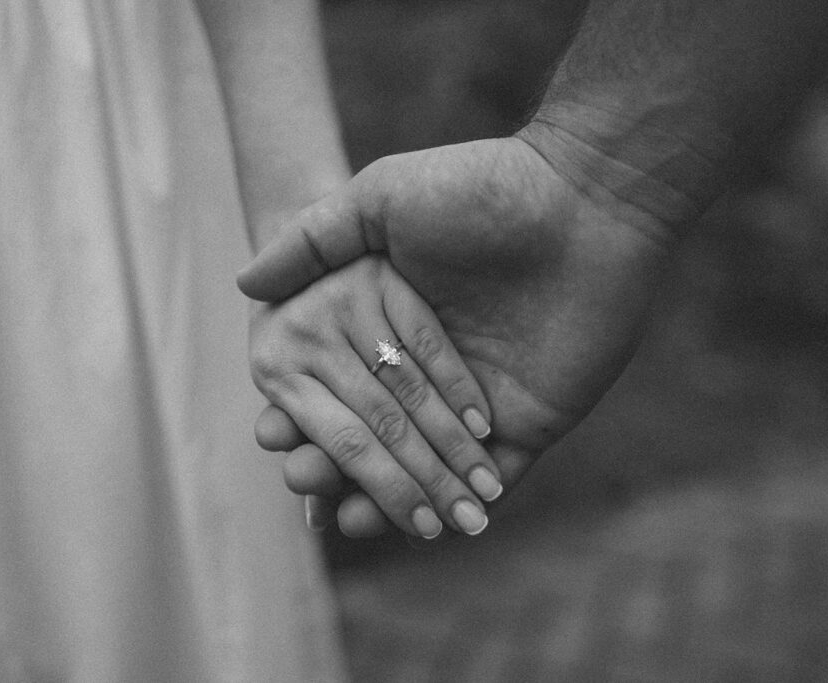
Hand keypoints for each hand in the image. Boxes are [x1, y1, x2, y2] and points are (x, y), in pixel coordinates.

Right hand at [240, 129, 670, 530]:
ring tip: (342, 518)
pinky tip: (399, 519)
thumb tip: (244, 281)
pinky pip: (484, 478)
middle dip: (337, 462)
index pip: (340, 383)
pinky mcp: (527, 424)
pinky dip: (444, 499)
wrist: (583, 199)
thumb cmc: (480, 189)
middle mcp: (433, 366)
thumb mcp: (381, 200)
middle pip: (377, 431)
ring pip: (424, 465)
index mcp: (395, 321)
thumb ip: (313, 240)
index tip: (271, 436)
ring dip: (382, 494)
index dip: (304, 414)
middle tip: (301, 481)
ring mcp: (479, 400)